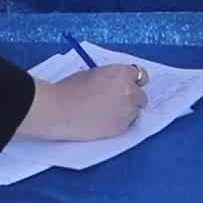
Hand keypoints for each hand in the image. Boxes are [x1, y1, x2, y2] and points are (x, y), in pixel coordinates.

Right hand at [16, 65, 147, 141]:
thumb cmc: (70, 89)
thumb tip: (115, 83)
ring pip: (135, 111)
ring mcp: (127, 111)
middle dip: (132, 96)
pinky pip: (127, 124)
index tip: (127, 84)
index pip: (139, 74)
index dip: (132, 80)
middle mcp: (130, 91)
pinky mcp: (121, 128)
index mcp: (122, 73)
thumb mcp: (92, 73)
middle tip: (117, 100)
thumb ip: (110, 77)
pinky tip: (104, 121)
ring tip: (108, 112)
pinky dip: (120, 122)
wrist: (60, 110)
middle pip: (141, 95)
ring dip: (127, 110)